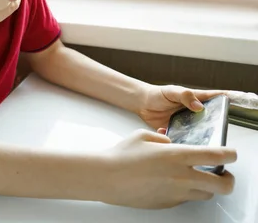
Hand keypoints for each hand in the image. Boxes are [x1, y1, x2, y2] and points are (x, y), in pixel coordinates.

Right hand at [101, 129, 236, 208]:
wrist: (106, 178)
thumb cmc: (121, 156)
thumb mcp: (142, 135)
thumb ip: (162, 139)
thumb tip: (171, 143)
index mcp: (177, 155)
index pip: (216, 156)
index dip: (230, 154)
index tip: (232, 154)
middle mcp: (182, 176)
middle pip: (223, 184)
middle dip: (229, 179)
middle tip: (224, 174)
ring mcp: (176, 193)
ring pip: (207, 194)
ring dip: (208, 186)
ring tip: (198, 178)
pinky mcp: (168, 203)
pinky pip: (186, 198)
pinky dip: (186, 191)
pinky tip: (173, 183)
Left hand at [137, 84, 227, 130]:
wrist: (141, 103)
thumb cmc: (157, 94)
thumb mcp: (171, 91)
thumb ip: (185, 96)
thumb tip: (198, 105)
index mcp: (195, 101)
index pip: (215, 98)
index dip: (229, 99)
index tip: (241, 99)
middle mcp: (194, 113)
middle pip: (210, 120)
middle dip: (215, 126)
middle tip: (216, 132)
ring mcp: (186, 124)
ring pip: (198, 133)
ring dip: (196, 137)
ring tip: (194, 139)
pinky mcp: (176, 132)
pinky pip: (180, 139)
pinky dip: (176, 139)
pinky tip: (167, 133)